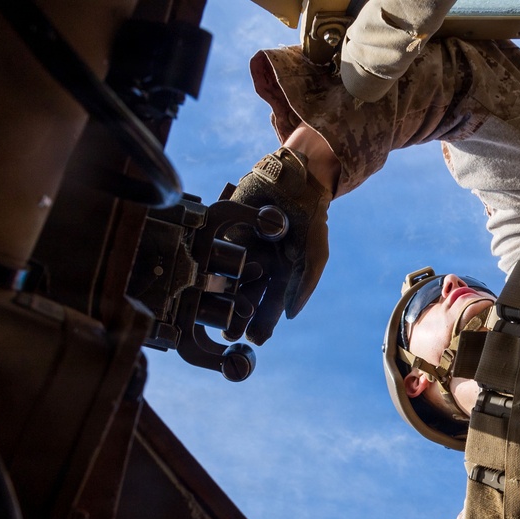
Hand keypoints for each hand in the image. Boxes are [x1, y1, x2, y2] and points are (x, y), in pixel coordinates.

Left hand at [221, 148, 331, 344]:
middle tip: (229, 334)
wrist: (296, 178)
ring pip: (225, 277)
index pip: (268, 307)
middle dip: (236, 316)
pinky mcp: (224, 228)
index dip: (261, 324)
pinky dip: (208, 261)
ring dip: (219, 295)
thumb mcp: (316, 252)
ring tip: (213, 311)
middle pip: (243, 297)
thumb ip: (306, 283)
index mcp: (278, 275)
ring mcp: (238, 247)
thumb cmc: (310, 217)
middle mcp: (256, 265)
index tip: (254, 339)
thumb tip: (291, 316)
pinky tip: (203, 275)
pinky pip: (214, 247)